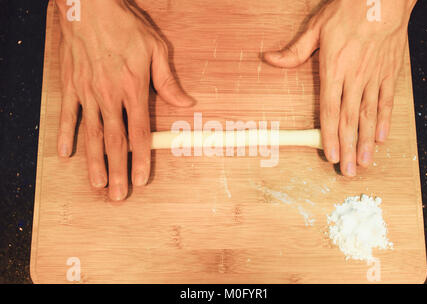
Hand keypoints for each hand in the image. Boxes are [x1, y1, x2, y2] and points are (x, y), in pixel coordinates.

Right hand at [56, 0, 193, 199]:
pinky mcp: (71, 86)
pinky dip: (66, 134)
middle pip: (115, 141)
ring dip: (94, 161)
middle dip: (117, 171)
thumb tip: (186, 103)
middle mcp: (110, 96)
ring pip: (92, 134)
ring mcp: (88, 93)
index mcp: (134, 89)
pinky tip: (65, 153)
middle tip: (117, 194)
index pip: (139, 133)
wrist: (90, 6)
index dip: (141, 159)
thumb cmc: (124, 26)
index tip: (141, 180)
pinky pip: (68, 115)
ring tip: (97, 183)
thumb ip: (168, 81)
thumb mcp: (155, 49)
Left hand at [264, 0, 415, 175]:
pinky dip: (384, 120)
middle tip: (348, 170)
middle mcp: (355, 77)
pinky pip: (386, 100)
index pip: (330, 110)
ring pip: (368, 115)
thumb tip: (270, 59)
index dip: (330, 135)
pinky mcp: (389, 72)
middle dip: (348, 147)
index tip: (330, 155)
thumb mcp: (315, 28)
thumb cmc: (348, 11)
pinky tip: (381, 137)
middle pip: (349, 119)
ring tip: (365, 161)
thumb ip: (295, 51)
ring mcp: (374, 77)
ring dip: (366, 141)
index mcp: (334, 69)